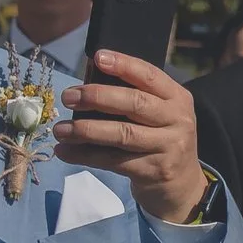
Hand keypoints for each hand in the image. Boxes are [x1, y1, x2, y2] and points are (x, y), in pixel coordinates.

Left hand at [53, 49, 204, 224]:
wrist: (181, 185)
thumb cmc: (159, 140)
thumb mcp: (159, 115)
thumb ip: (133, 99)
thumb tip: (86, 86)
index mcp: (177, 98)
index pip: (149, 76)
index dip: (124, 65)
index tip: (98, 58)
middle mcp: (178, 120)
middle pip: (135, 103)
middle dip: (98, 97)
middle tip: (68, 97)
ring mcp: (169, 147)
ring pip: (122, 134)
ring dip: (86, 131)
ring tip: (60, 129)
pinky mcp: (155, 171)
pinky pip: (114, 160)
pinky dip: (86, 156)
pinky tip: (66, 151)